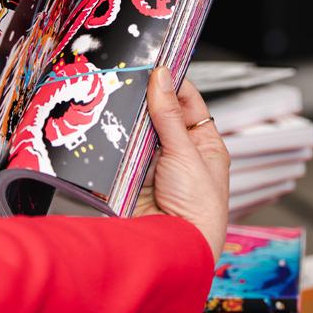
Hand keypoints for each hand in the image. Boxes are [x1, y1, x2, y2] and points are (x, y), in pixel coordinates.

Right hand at [134, 67, 229, 261]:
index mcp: (205, 145)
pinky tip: (108, 127)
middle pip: (159, 115)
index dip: (173, 83)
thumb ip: (169, 115)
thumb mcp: (186, 153)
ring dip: (129, 120)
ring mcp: (154, 164)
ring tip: (116, 98)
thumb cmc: (198, 209)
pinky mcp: (131, 177)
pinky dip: (115, 141)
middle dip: (146, 100)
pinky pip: (121, 151)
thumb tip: (162, 77)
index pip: (189, 103)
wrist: (174, 247)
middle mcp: (179, 152)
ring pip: (138, 131)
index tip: (156, 64)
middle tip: (129, 77)